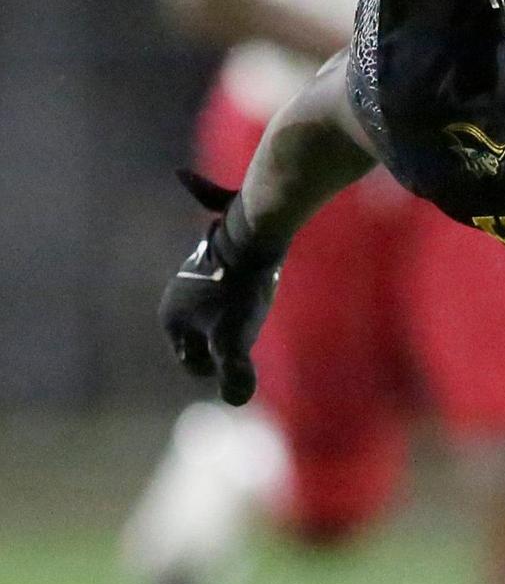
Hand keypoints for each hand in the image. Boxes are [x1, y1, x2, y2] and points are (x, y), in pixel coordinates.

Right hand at [159, 171, 282, 406]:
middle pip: (203, 330)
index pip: (192, 361)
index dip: (217, 367)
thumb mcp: (236, 340)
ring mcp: (196, 264)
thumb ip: (234, 374)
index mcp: (171, 315)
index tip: (238, 354)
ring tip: (253, 300)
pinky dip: (203, 205)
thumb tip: (237, 401)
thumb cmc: (243, 290)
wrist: (252, 232)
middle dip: (224, 338)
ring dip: (231, 304)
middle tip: (248, 326)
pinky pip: (211, 222)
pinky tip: (188, 182)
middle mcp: (178, 287)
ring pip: (216, 294)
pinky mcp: (216, 238)